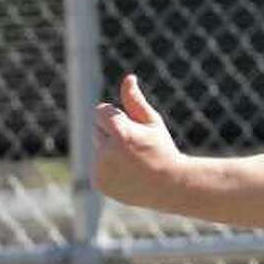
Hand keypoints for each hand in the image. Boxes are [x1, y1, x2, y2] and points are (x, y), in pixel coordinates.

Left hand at [93, 74, 182, 210]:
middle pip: (97, 128)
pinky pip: (96, 164)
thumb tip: (128, 78)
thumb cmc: (161, 148)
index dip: (115, 115)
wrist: (167, 185)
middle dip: (112, 131)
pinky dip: (107, 165)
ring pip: (97, 147)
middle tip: (134, 144)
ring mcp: (101, 169)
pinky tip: (126, 171)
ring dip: (108, 148)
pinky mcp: (98, 181)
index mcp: (120, 132)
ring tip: (131, 159)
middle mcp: (107, 152)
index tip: (130, 125)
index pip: (100, 111)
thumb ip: (135, 100)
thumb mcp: (152, 121)